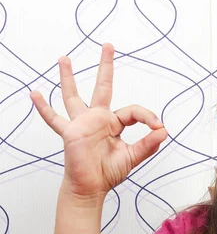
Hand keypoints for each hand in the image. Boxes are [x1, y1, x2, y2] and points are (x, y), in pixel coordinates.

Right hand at [31, 43, 167, 199]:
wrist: (91, 188)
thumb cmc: (108, 172)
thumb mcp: (133, 157)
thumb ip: (148, 144)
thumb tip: (164, 131)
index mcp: (115, 123)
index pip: (132, 111)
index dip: (147, 117)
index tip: (158, 126)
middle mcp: (98, 119)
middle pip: (102, 87)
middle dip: (106, 67)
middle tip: (108, 46)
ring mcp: (82, 124)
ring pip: (73, 96)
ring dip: (68, 78)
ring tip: (64, 58)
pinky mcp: (70, 133)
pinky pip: (54, 119)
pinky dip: (44, 108)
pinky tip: (35, 94)